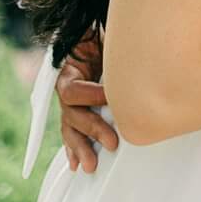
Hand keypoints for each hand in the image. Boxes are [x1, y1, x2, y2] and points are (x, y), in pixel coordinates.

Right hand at [56, 31, 116, 172]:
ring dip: (81, 148)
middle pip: (72, 114)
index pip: (73, 91)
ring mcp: (70, 101)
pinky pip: (72, 132)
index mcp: (70, 69)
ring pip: (71, 128)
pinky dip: (74, 148)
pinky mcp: (77, 111)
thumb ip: (115, 50)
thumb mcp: (110, 39)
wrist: (104, 35)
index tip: (112, 100)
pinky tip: (76, 164)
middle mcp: (67, 86)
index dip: (92, 98)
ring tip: (90, 165)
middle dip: (93, 130)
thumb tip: (133, 46)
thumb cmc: (112, 36)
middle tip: (113, 142)